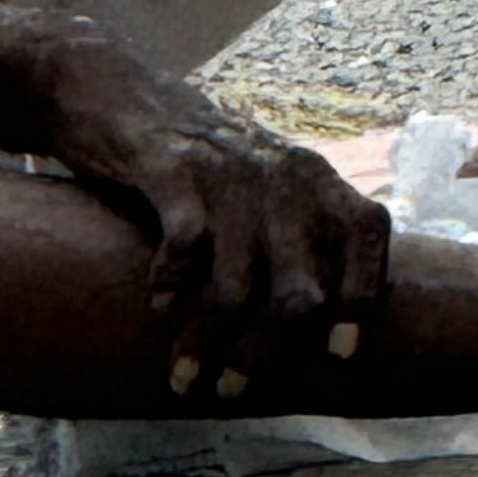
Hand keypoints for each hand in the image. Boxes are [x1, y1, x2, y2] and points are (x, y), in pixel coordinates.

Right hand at [24, 27, 390, 394]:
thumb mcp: (255, 181)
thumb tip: (316, 319)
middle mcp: (279, 171)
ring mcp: (227, 169)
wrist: (109, 88)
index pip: (368, 231)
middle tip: (233, 388)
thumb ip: (290, 232)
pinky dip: (173, 285)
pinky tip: (158, 304)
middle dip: (267, 351)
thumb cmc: (190, 158)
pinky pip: (187, 245)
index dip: (363, 297)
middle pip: (300, 289)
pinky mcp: (170, 166)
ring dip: (210, 341)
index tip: (340, 353)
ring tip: (186, 373)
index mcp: (311, 176)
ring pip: (237, 284)